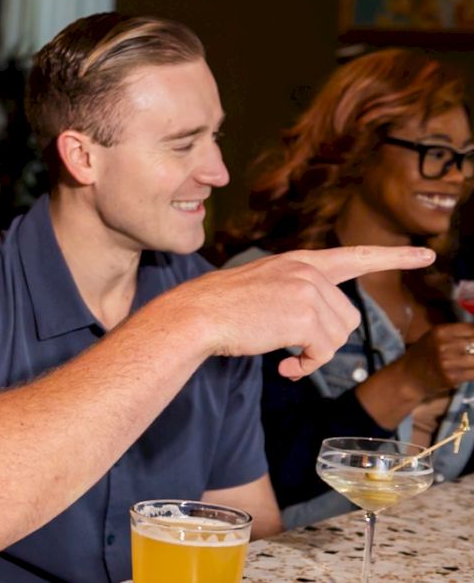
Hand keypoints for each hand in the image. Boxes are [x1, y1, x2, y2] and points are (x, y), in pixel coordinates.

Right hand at [171, 246, 434, 379]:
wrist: (198, 314)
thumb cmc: (222, 309)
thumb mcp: (265, 287)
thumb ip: (297, 294)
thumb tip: (321, 335)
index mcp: (298, 262)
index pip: (353, 257)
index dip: (391, 258)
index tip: (425, 257)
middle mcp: (307, 271)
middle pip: (347, 317)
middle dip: (324, 340)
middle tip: (292, 349)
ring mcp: (307, 290)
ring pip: (338, 337)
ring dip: (313, 354)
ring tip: (284, 354)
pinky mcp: (304, 315)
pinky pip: (323, 353)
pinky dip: (305, 367)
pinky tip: (283, 366)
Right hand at [398, 322, 473, 395]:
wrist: (407, 377)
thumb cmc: (422, 355)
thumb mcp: (433, 338)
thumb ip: (455, 334)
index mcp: (439, 331)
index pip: (471, 328)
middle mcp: (443, 345)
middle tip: (473, 352)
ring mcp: (447, 362)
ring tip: (471, 361)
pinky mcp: (452, 378)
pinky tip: (471, 370)